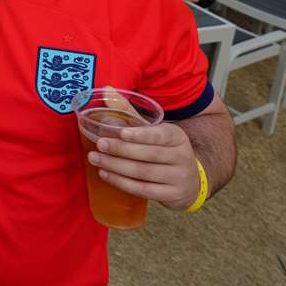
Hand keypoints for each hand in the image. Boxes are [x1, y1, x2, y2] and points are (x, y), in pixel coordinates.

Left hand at [87, 122, 202, 209]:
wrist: (190, 181)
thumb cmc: (164, 151)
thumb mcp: (155, 131)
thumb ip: (131, 112)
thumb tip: (106, 90)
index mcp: (177, 136)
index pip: (160, 135)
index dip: (141, 135)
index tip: (121, 133)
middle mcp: (182, 156)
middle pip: (148, 155)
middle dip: (121, 150)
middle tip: (99, 145)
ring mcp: (178, 178)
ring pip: (143, 172)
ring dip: (116, 167)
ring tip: (96, 159)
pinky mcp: (172, 195)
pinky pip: (143, 190)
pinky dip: (122, 182)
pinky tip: (106, 174)